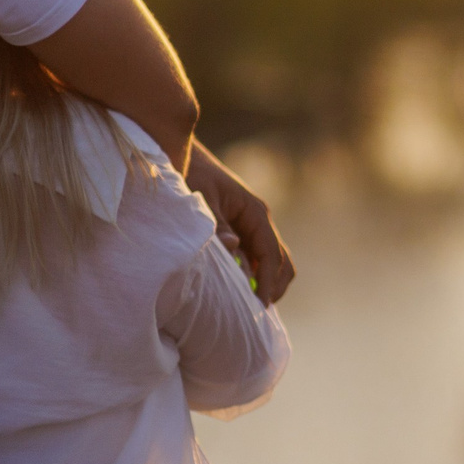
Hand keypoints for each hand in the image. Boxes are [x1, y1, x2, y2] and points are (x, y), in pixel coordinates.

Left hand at [186, 141, 295, 304]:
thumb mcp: (201, 199)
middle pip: (282, 261)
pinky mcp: (243, 230)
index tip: (261, 306)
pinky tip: (240, 289)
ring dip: (268, 282)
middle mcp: (260, 219)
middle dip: (275, 286)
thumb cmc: (190, 173)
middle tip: (257, 312)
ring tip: (251, 306)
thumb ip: (217, 225)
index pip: (272, 254)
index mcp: (255, 211)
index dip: (269, 282)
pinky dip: (256, 275)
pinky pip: (258, 258)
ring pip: (274, 261)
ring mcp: (253, 225)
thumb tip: (234, 247)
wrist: (180, 151)